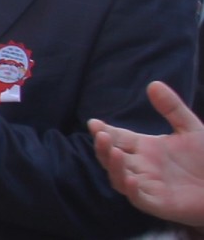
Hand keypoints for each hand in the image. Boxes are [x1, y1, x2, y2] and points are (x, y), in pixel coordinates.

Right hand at [91, 81, 203, 226]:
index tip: (94, 122)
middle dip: (102, 147)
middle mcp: (141, 166)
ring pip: (118, 177)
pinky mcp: (158, 203)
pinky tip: (131, 179)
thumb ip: (172, 108)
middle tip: (100, 135)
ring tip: (114, 153)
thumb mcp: (192, 128)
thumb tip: (153, 83)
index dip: (103, 130)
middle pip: (111, 157)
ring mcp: (147, 185)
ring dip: (113, 166)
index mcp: (145, 148)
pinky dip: (131, 190)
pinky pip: (138, 198)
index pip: (118, 138)